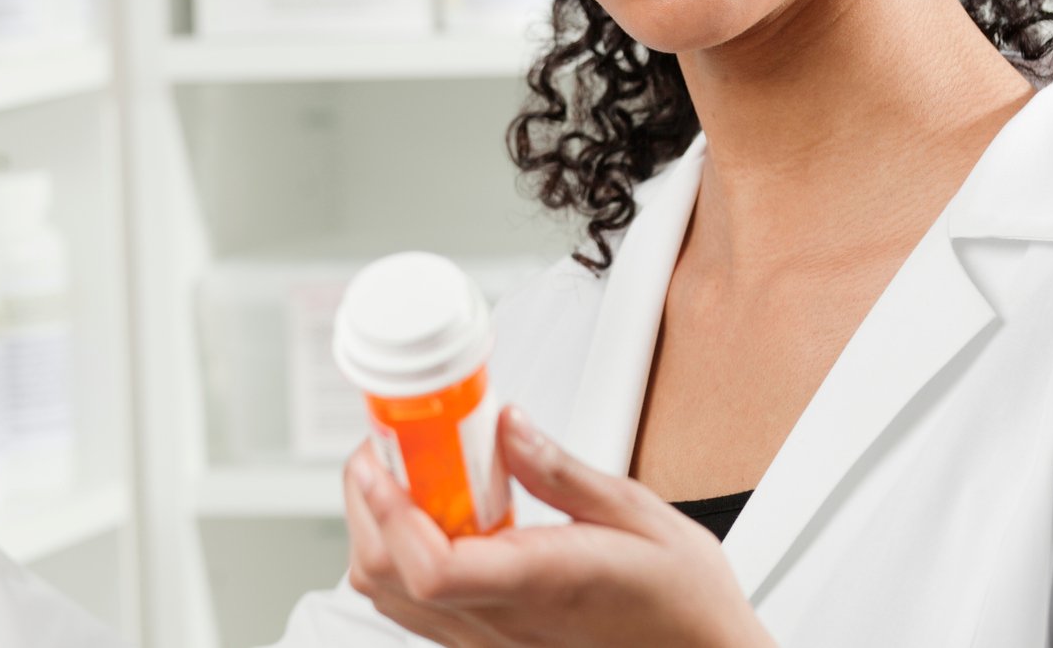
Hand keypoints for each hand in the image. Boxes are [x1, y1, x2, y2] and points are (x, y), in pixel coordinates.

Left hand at [344, 405, 775, 647]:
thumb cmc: (682, 603)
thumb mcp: (639, 514)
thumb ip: (560, 470)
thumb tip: (504, 426)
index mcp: (542, 583)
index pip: (432, 567)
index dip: (390, 508)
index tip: (385, 453)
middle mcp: (503, 623)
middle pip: (385, 576)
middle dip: (370, 501)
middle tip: (397, 445)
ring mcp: (488, 642)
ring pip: (389, 595)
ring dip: (382, 528)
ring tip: (419, 474)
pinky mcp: (486, 646)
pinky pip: (415, 606)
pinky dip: (403, 555)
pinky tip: (442, 518)